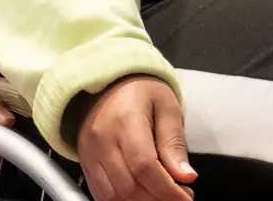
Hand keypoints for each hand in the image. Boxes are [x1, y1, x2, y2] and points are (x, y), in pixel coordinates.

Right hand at [76, 76, 195, 200]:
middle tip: (179, 196)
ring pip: (113, 196)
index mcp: (125, 121)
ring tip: (161, 195)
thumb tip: (186, 177)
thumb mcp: (166, 107)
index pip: (144, 167)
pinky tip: (142, 195)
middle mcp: (102, 139)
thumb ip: (174, 143)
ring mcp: (90, 153)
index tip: (187, 197)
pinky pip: (101, 195)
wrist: (106, 82)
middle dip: (158, 200)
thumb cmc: (140, 92)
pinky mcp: (85, 163)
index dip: (168, 191)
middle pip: (128, 187)